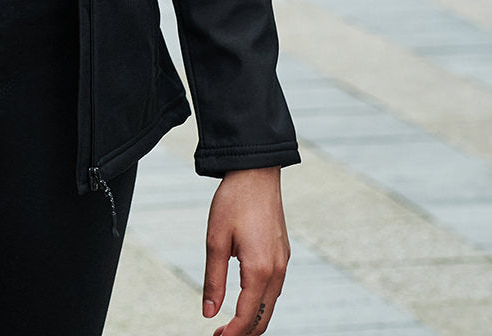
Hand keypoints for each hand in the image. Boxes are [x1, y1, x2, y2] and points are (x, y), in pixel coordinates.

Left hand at [202, 167, 288, 335]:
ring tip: (229, 322)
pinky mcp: (283, 253)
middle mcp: (277, 270)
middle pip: (263, 317)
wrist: (256, 171)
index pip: (247, 316)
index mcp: (259, 269)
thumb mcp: (215, 240)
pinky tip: (245, 299)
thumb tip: (208, 312)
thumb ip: (213, 280)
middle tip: (220, 335)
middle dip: (244, 332)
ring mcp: (283, 262)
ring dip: (252, 318)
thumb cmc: (233, 201)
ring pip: (271, 304)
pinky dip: (261, 302)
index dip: (232, 333)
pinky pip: (274, 288)